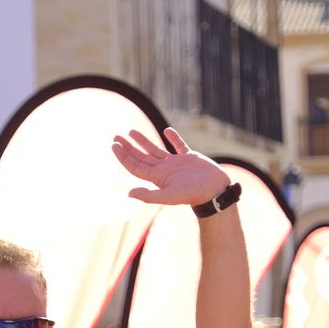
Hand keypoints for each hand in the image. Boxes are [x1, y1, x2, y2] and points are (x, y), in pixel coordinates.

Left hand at [111, 128, 230, 207]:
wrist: (214, 191)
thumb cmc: (192, 194)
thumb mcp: (169, 196)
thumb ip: (149, 195)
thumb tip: (129, 193)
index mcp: (158, 177)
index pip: (135, 165)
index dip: (124, 156)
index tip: (114, 144)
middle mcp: (164, 169)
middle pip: (141, 157)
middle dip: (128, 147)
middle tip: (116, 136)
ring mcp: (176, 163)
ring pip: (155, 149)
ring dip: (143, 141)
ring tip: (132, 131)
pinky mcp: (190, 157)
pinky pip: (179, 145)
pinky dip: (173, 138)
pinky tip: (167, 131)